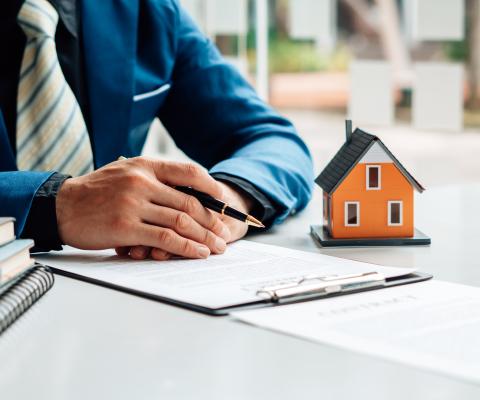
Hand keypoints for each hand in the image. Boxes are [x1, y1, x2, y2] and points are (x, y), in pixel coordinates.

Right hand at [56, 157, 230, 258]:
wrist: (61, 206)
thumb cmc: (96, 192)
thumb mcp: (125, 173)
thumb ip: (153, 178)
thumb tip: (186, 191)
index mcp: (144, 165)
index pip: (188, 172)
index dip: (211, 188)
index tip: (224, 201)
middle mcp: (141, 181)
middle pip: (189, 202)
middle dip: (212, 220)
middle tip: (224, 233)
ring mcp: (133, 204)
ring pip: (181, 221)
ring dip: (204, 237)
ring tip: (216, 247)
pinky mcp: (126, 227)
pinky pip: (165, 238)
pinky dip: (185, 247)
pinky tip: (197, 253)